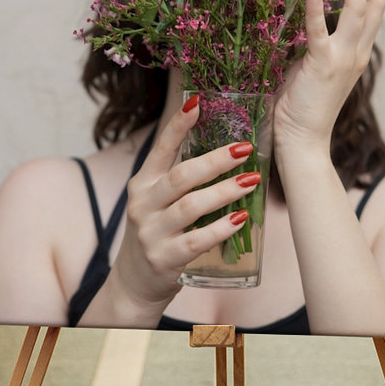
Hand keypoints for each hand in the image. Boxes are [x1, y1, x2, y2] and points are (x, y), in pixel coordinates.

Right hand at [107, 97, 261, 312]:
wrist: (133, 283)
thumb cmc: (157, 233)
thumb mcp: (158, 201)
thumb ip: (181, 178)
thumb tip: (225, 148)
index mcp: (143, 183)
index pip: (160, 148)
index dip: (178, 124)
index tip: (197, 102)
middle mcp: (143, 204)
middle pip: (181, 176)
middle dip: (215, 160)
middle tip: (244, 148)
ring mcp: (151, 232)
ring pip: (190, 206)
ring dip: (224, 192)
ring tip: (251, 181)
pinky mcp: (163, 259)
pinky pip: (195, 240)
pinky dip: (220, 228)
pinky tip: (240, 218)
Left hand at [274, 0, 384, 154]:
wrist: (302, 143)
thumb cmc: (300, 106)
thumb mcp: (313, 65)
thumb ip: (316, 40)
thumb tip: (307, 13)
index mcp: (358, 51)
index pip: (375, 6)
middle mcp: (357, 52)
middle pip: (376, 0)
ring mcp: (342, 59)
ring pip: (360, 9)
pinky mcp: (321, 66)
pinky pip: (321, 31)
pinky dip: (317, 6)